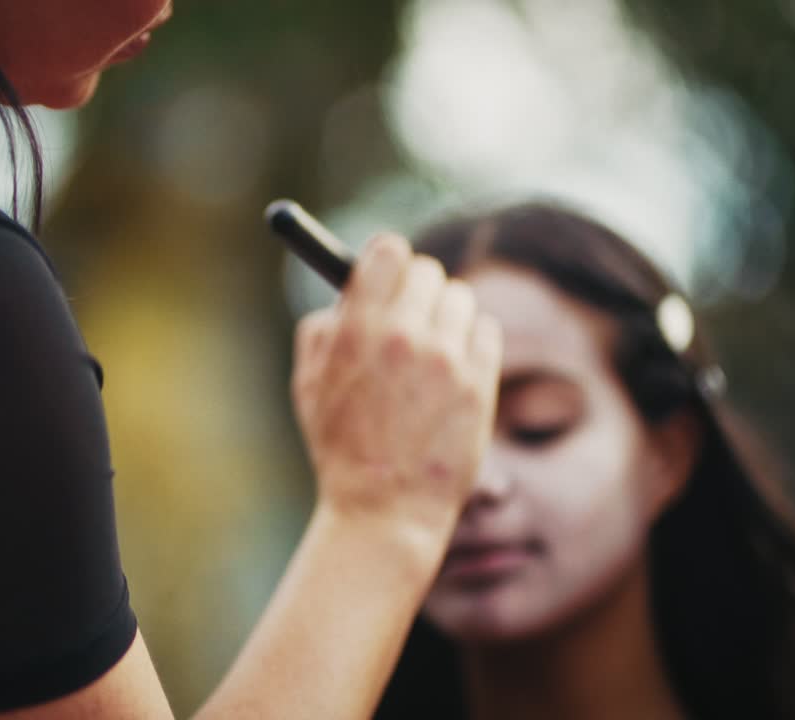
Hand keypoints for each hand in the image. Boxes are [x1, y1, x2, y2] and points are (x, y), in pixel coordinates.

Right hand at [292, 234, 501, 554]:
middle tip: (410, 313)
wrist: (384, 509)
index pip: (387, 251)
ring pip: (460, 298)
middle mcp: (403, 335)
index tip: (387, 273)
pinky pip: (485, 330)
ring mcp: (445, 358)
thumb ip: (324, 329)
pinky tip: (454, 369)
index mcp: (356, 330)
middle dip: (416, 289)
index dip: (387, 259)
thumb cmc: (341, 448)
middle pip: (427, 270)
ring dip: (446, 316)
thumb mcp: (309, 384)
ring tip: (432, 351)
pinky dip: (471, 342)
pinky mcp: (478, 382)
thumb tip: (347, 293)